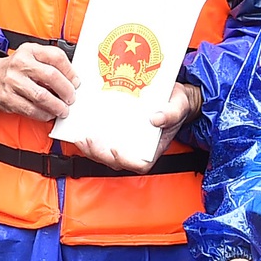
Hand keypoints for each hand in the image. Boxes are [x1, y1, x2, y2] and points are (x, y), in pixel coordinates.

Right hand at [0, 44, 76, 120]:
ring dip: (56, 106)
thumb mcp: (32, 55)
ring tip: (62, 109)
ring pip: (41, 96)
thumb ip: (51, 63)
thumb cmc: (17, 67)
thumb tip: (72, 80)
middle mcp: (20, 63)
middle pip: (51, 76)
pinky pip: (30, 109)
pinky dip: (43, 114)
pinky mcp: (8, 98)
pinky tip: (48, 114)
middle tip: (71, 98)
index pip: (56, 57)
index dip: (70, 72)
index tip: (76, 82)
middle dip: (66, 90)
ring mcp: (12, 81)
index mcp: (30, 50)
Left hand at [77, 82, 199, 173]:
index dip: (126, 161)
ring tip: (81, 137)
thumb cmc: (176, 105)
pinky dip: (91, 139)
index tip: (116, 149)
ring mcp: (126, 143)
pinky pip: (102, 141)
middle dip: (100, 154)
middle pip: (116, 161)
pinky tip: (82, 128)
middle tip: (89, 140)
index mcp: (154, 148)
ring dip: (91, 149)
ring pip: (106, 154)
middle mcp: (138, 149)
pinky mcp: (117, 134)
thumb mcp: (179, 106)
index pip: (140, 165)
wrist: (171, 96)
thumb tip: (156, 119)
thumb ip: (171, 113)